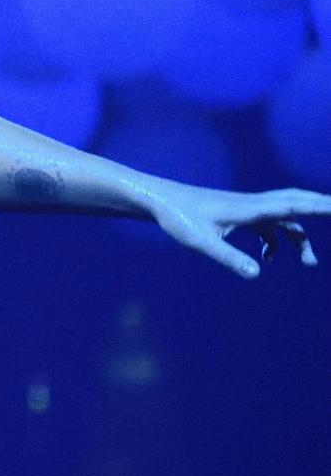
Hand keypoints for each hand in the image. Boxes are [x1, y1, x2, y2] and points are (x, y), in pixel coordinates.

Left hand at [151, 184, 327, 278]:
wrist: (160, 202)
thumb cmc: (178, 219)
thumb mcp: (202, 242)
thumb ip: (229, 258)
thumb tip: (257, 274)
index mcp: (250, 209)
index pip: (293, 206)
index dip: (320, 207)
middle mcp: (252, 205)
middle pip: (296, 202)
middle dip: (320, 208)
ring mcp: (246, 209)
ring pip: (284, 218)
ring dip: (298, 237)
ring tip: (308, 263)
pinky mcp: (237, 214)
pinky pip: (268, 225)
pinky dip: (275, 240)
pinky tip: (266, 260)